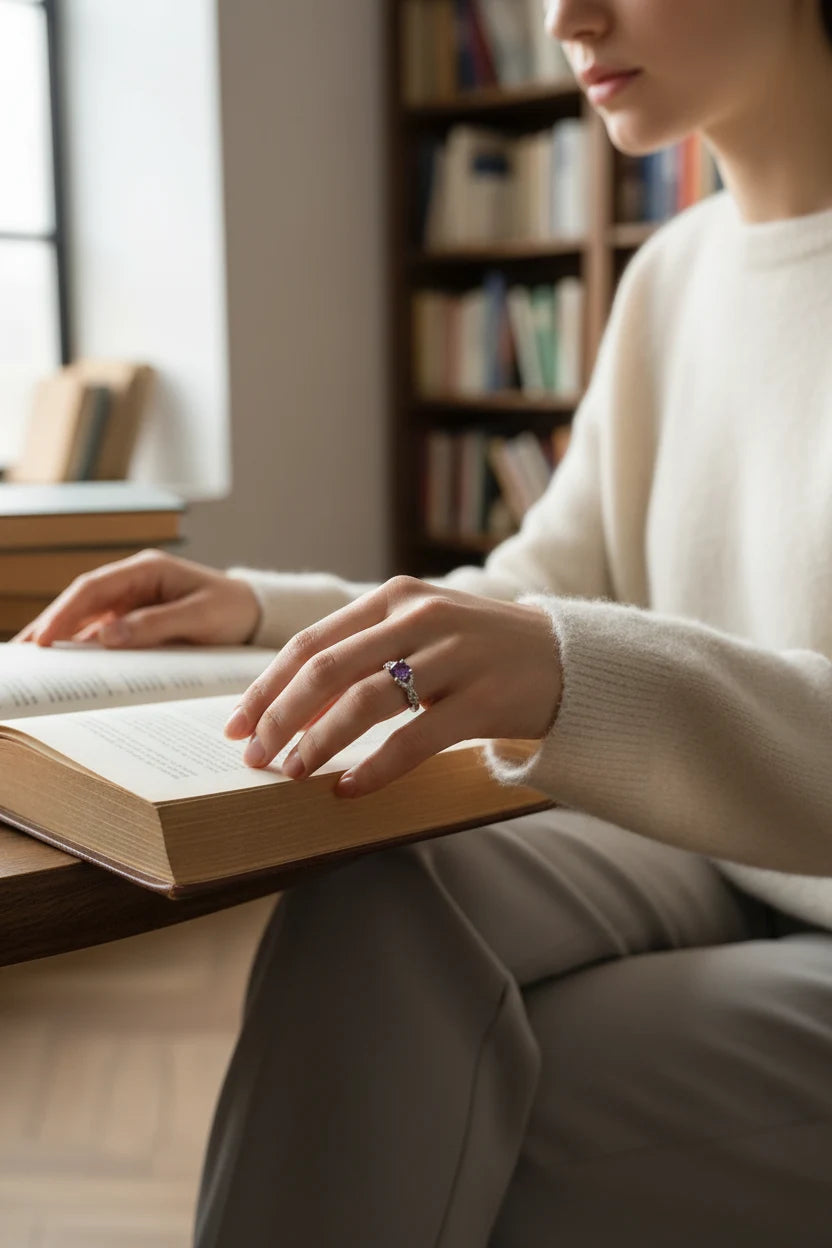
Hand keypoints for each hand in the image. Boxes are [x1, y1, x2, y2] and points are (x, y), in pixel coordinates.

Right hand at [11, 550, 260, 647]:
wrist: (254, 612)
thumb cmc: (231, 609)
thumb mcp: (199, 616)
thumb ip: (154, 624)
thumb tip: (105, 636)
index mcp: (146, 569)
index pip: (93, 587)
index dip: (65, 612)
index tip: (44, 638)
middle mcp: (133, 580)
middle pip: (82, 600)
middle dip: (52, 625)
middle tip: (25, 654)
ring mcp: (133, 598)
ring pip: (87, 615)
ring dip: (62, 636)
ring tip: (34, 662)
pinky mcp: (136, 617)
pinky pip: (103, 629)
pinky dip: (83, 645)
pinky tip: (67, 664)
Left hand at [224, 575, 562, 797]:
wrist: (564, 657)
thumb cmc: (477, 651)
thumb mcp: (419, 633)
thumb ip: (364, 655)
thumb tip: (293, 710)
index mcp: (394, 599)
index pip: (310, 643)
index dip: (266, 687)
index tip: (236, 725)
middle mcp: (419, 618)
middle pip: (326, 670)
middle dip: (280, 717)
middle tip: (254, 757)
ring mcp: (453, 656)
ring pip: (365, 701)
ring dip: (319, 742)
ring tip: (294, 773)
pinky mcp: (482, 698)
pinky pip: (415, 739)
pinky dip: (375, 768)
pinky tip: (349, 790)